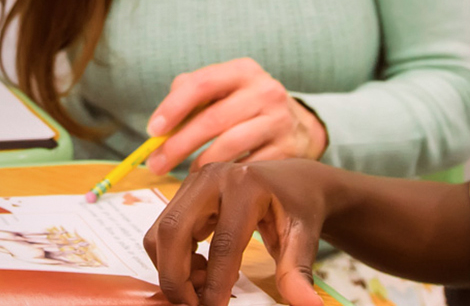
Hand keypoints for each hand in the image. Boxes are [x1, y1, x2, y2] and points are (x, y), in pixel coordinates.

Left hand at [143, 58, 327, 175]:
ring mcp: (280, 121)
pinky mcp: (289, 149)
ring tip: (183, 175)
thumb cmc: (248, 106)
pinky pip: (249, 166)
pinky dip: (226, 176)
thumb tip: (161, 123)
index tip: (153, 131)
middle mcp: (265, 91)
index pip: (202, 84)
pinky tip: (214, 182)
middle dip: (178, 145)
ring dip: (200, 164)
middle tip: (156, 164)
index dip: (173, 108)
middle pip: (212, 119)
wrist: (301, 125)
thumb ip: (191, 93)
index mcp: (243, 71)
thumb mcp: (226, 89)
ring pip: (230, 145)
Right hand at [144, 159, 331, 305]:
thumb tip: (308, 305)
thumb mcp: (303, 238)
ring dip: (172, 268)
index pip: (222, 244)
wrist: (295, 180)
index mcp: (246, 186)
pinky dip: (173, 256)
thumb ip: (298, 272)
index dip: (215, 284)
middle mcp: (213, 178)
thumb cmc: (299, 206)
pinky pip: (164, 229)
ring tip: (203, 284)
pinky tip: (201, 267)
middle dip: (176, 277)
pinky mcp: (185, 191)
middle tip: (192, 305)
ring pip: (161, 232)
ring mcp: (194, 182)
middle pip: (173, 232)